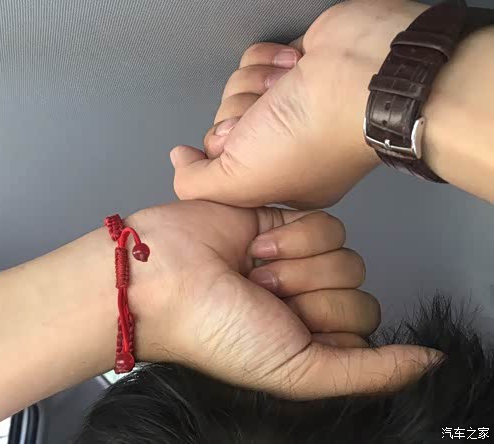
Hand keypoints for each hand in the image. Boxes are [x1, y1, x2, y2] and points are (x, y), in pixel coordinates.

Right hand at [127, 200, 438, 398]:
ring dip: (297, 264)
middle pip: (357, 290)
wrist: (166, 277)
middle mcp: (305, 301)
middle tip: (263, 295)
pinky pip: (326, 224)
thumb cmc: (216, 330)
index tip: (289, 326)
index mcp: (308, 341)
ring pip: (345, 256)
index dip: (332, 324)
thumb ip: (367, 372)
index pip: (363, 329)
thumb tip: (429, 362)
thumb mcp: (296, 370)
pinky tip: (254, 244)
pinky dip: (291, 236)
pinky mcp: (285, 222)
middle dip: (310, 293)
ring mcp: (296, 260)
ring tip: (254, 270)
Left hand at [171, 0, 428, 208]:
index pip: (224, 161)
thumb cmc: (309, 136)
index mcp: (281, 180)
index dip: (225, 147)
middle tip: (270, 115)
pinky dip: (269, 59)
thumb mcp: (242, 182)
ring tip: (289, 88)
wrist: (360, 74)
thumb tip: (179, 159)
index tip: (246, 143)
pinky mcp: (295, 64)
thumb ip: (198, 184)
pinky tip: (297, 66)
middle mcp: (286, 144)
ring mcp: (291, 102)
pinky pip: (253, 59)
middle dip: (242, 112)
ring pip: (237, 88)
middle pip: (228, 121)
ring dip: (258, 84)